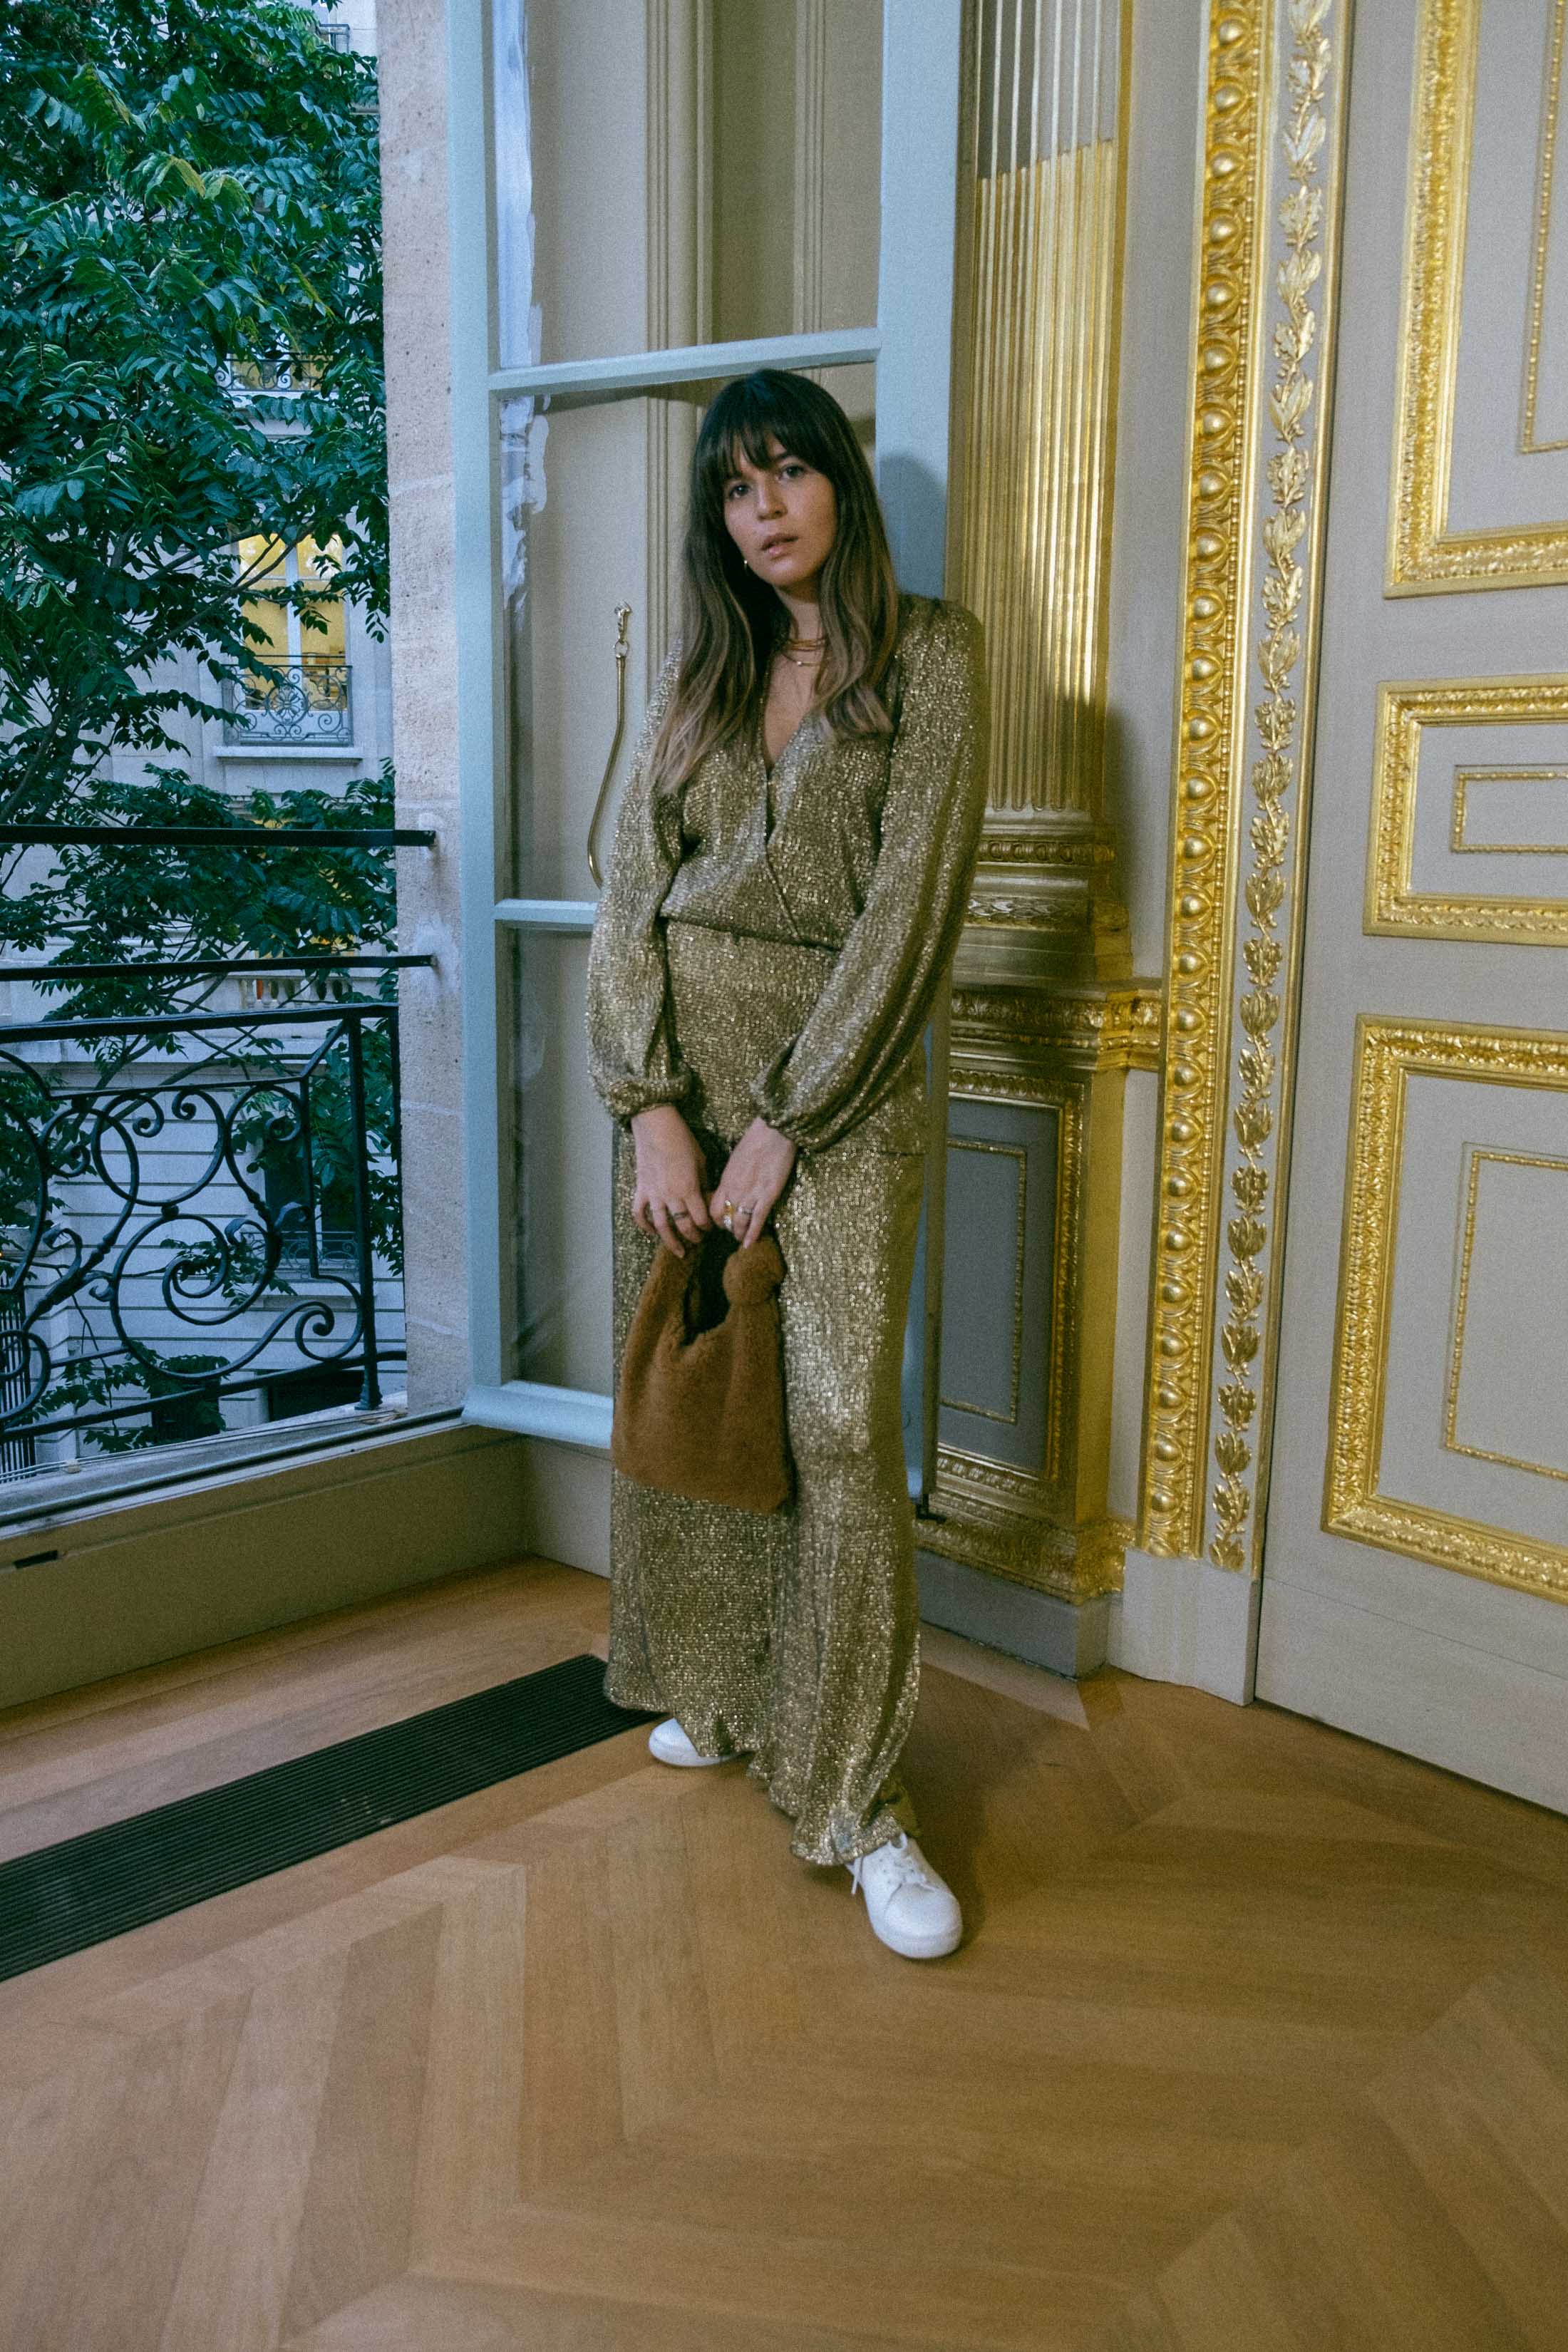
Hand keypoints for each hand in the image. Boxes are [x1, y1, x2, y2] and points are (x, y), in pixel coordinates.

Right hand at [630, 1105, 711, 1256]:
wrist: (656, 1126)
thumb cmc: (682, 1140)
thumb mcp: (701, 1161)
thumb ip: (704, 1183)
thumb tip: (707, 1198)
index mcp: (689, 1189)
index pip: (701, 1218)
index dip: (708, 1226)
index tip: (711, 1228)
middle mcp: (671, 1196)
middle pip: (683, 1226)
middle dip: (694, 1237)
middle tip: (699, 1241)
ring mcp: (654, 1195)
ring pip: (661, 1226)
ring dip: (671, 1241)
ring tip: (679, 1252)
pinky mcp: (641, 1189)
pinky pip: (639, 1213)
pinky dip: (644, 1226)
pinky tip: (651, 1233)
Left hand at [710, 1118, 796, 1248]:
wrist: (773, 1132)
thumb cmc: (755, 1141)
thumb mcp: (736, 1160)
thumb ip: (732, 1177)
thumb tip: (732, 1187)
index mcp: (726, 1180)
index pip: (714, 1208)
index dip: (716, 1219)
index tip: (721, 1223)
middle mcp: (735, 1190)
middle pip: (724, 1218)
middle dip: (726, 1229)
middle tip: (732, 1233)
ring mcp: (751, 1194)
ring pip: (739, 1222)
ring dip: (739, 1234)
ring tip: (741, 1239)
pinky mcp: (768, 1195)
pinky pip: (757, 1219)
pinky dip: (753, 1234)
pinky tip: (750, 1243)